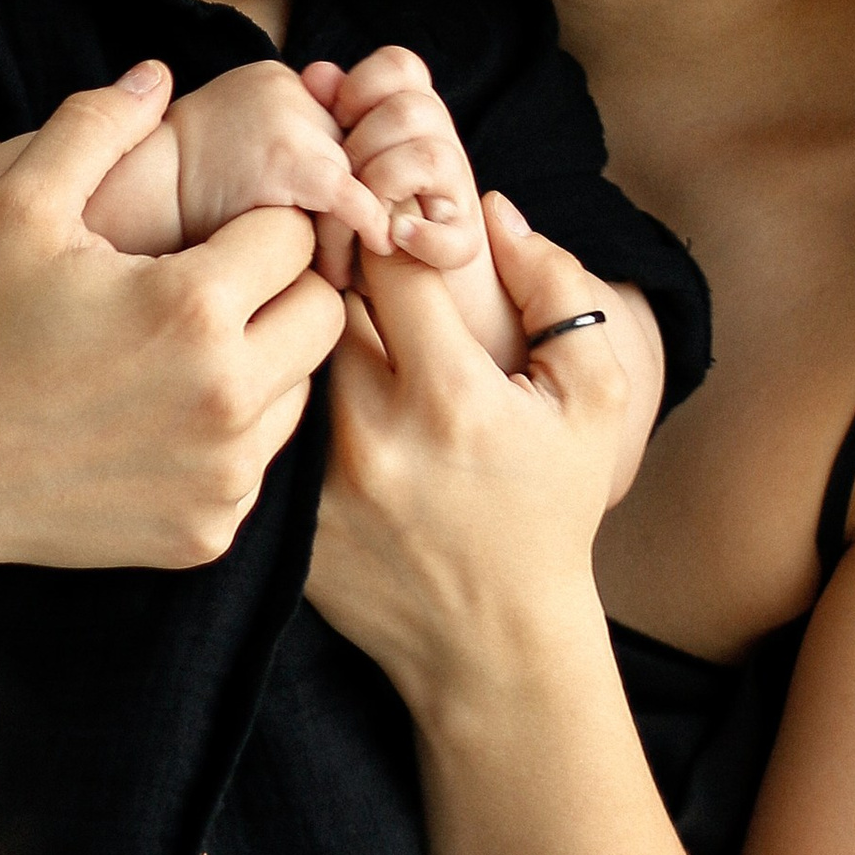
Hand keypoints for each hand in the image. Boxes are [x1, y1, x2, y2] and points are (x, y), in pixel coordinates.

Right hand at [0, 62, 347, 568]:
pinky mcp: (209, 531)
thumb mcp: (18, 209)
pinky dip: (230, 438)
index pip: (295, 233)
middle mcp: (225, 397)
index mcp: (193, 305)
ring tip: (183, 351)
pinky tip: (163, 419)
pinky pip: (260, 465)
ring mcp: (222, 474)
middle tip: (209, 288)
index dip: (256, 221)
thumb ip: (94, 127)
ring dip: (263, 361)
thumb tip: (157, 73)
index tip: (210, 236)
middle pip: (323, 312)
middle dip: (281, 288)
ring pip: (301, 391)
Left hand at [302, 48, 519, 362]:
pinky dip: (422, 235)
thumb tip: (317, 74)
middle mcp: (441, 147)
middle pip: (411, 107)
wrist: (408, 305)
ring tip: (359, 218)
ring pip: (430, 156)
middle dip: (364, 144)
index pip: (401, 65)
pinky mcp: (466, 247)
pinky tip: (395, 241)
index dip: (365, 84)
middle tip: (338, 186)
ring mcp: (458, 196)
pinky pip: (454, 230)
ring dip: (384, 185)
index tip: (337, 120)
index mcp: (410, 119)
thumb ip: (330, 119)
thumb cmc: (355, 228)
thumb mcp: (337, 167)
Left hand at [306, 198, 626, 719]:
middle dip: (332, 272)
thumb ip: (556, 289)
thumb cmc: (551, 510)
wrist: (492, 644)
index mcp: (452, 397)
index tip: (394, 232)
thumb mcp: (594, 400)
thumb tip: (492, 211)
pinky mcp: (281, 518)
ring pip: (280, 360)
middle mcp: (373, 437)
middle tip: (345, 264)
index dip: (388, 229)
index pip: (389, 261)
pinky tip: (289, 393)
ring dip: (297, 334)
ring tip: (321, 327)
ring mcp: (317, 483)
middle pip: (318, 303)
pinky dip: (271, 400)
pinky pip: (261, 424)